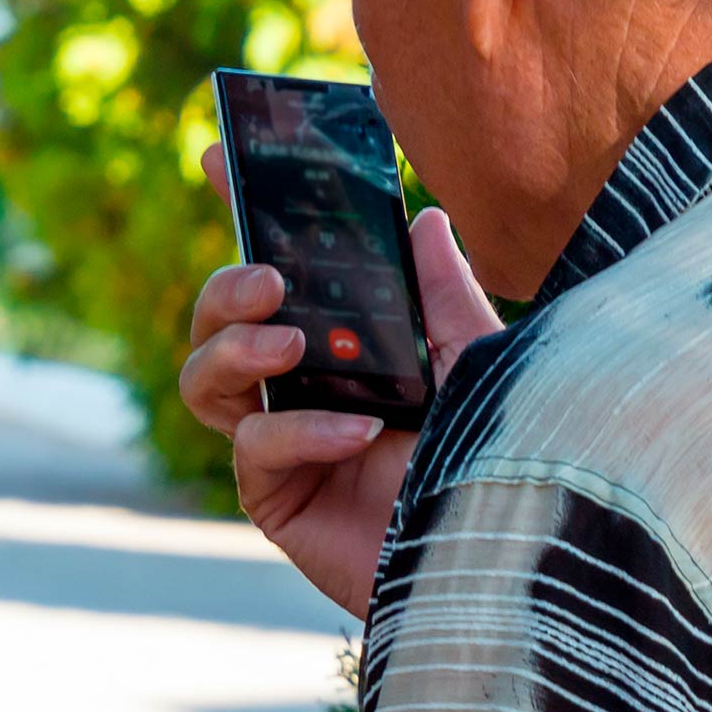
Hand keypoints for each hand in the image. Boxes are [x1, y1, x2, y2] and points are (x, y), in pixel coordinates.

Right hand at [180, 142, 503, 618]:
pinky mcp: (278, 498)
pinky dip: (300, 430)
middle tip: (271, 281)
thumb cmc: (500, 458)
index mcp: (343, 340)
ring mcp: (282, 441)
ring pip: (202, 378)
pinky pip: (253, 447)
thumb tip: (426, 217)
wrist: (509, 558)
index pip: (281, 267)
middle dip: (226, 288)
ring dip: (234, 347)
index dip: (245, 208)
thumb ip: (447, 295)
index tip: (224, 153)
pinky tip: (358, 431)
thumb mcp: (481, 361)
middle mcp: (302, 384)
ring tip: (290, 344)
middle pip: (216, 318)